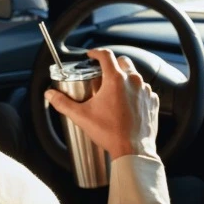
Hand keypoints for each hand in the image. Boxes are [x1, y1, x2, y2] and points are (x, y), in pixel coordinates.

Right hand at [44, 48, 158, 160]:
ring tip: (115, 91)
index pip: (106, 55)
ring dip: (125, 78)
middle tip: (103, 73)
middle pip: (123, 61)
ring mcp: (145, 91)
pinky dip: (136, 92)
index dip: (96, 52)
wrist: (133, 151)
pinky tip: (128, 102)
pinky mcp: (153, 101)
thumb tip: (50, 95)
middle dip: (113, 64)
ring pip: (135, 75)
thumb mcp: (82, 116)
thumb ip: (63, 103)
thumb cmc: (110, 133)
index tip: (92, 55)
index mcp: (115, 80)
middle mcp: (133, 81)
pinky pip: (145, 90)